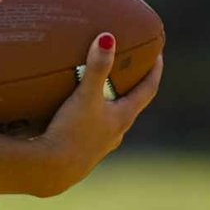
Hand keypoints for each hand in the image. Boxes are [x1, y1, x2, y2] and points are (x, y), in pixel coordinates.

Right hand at [32, 32, 162, 197]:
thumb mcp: (85, 97)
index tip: (158, 55)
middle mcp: (115, 132)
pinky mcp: (82, 152)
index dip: (154, 71)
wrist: (51, 171)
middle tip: (128, 67)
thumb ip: (97, 68)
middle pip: (130, 104)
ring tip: (99, 88)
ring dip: (109, 103)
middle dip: (130, 85)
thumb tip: (108, 38)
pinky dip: (90, 116)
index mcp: (122, 118)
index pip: (148, 90)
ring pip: (110, 119)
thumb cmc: (71, 133)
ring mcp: (99, 145)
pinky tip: (74, 114)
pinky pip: (92, 129)